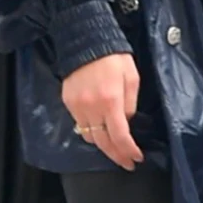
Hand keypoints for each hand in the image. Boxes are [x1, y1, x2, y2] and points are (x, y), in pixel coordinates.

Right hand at [61, 52, 143, 168]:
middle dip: (116, 155)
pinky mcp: (67, 101)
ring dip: (102, 144)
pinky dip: (90, 130)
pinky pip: (79, 124)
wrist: (86, 40)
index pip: (120, 136)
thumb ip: (130, 104)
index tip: (136, 158)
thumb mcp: (132, 79)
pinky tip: (99, 129)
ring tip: (114, 146)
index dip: (128, 151)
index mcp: (111, 101)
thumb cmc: (114, 57)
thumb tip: (126, 122)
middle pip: (102, 142)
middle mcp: (91, 107)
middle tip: (126, 162)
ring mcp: (76, 106)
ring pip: (89, 136)